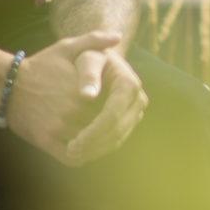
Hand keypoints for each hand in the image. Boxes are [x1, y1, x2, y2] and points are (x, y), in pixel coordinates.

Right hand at [0, 30, 128, 163]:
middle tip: (121, 128)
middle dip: (115, 128)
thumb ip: (93, 40)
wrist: (6, 84)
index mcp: (81, 88)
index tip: (125, 109)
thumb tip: (118, 36)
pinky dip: (84, 155)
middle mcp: (71, 108)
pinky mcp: (46, 140)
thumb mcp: (66, 47)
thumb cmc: (40, 65)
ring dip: (103, 144)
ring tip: (108, 139)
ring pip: (92, 143)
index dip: (122, 110)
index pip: (114, 106)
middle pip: (104, 126)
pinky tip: (88, 149)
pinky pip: (73, 156)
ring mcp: (58, 126)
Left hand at [58, 44, 149, 165]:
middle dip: (94, 143)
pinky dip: (100, 147)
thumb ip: (87, 74)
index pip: (112, 114)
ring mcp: (136, 111)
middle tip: (71, 151)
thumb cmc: (89, 56)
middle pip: (117, 130)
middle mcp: (138, 99)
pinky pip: (117, 138)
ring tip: (73, 154)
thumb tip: (87, 96)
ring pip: (118, 138)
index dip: (93, 132)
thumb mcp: (85, 57)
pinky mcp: (131, 120)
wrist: (102, 60)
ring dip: (96, 149)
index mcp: (129, 84)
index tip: (74, 143)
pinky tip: (81, 152)